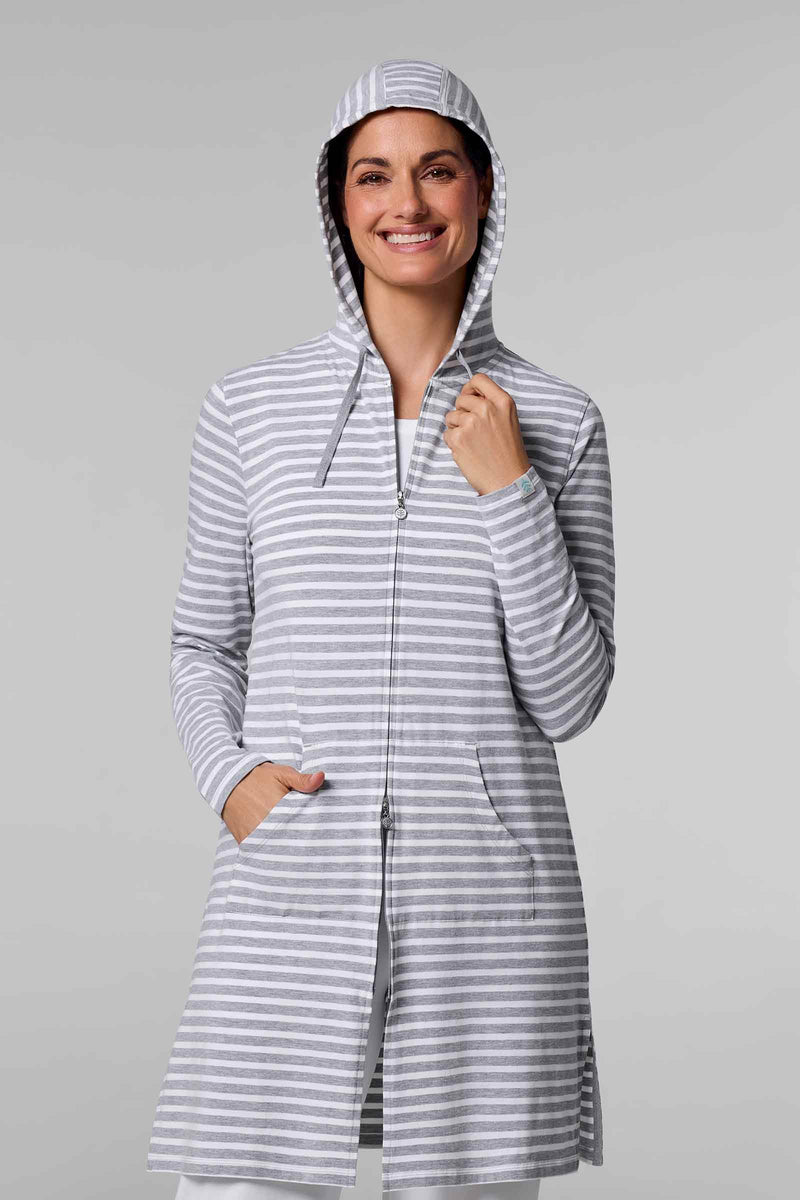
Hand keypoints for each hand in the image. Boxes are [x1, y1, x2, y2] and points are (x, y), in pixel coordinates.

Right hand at [221, 762, 324, 843]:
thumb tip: (321, 777)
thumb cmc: (258, 777)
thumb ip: (302, 780)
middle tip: (312, 842)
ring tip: (297, 847)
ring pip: (277, 846)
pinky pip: (262, 849)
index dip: (312, 827)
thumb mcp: (282, 774)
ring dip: (286, 846)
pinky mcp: (245, 840)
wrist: (228, 782)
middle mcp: (266, 823)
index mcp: (279, 807)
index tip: (320, 830)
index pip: (302, 823)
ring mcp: (254, 833)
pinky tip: (280, 848)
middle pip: (291, 838)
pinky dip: (271, 849)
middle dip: (300, 839)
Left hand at [443, 372, 530, 495]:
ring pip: (451, 416)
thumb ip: (492, 405)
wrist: (508, 480)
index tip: (470, 398)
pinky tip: (468, 451)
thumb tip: (470, 396)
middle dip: (463, 412)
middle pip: (461, 398)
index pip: (479, 379)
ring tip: (473, 442)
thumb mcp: (509, 420)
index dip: (470, 388)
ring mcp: (471, 423)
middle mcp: (487, 409)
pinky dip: (454, 442)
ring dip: (457, 428)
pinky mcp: (458, 438)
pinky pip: (447, 433)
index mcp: (503, 402)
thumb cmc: (509, 453)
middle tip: (474, 430)